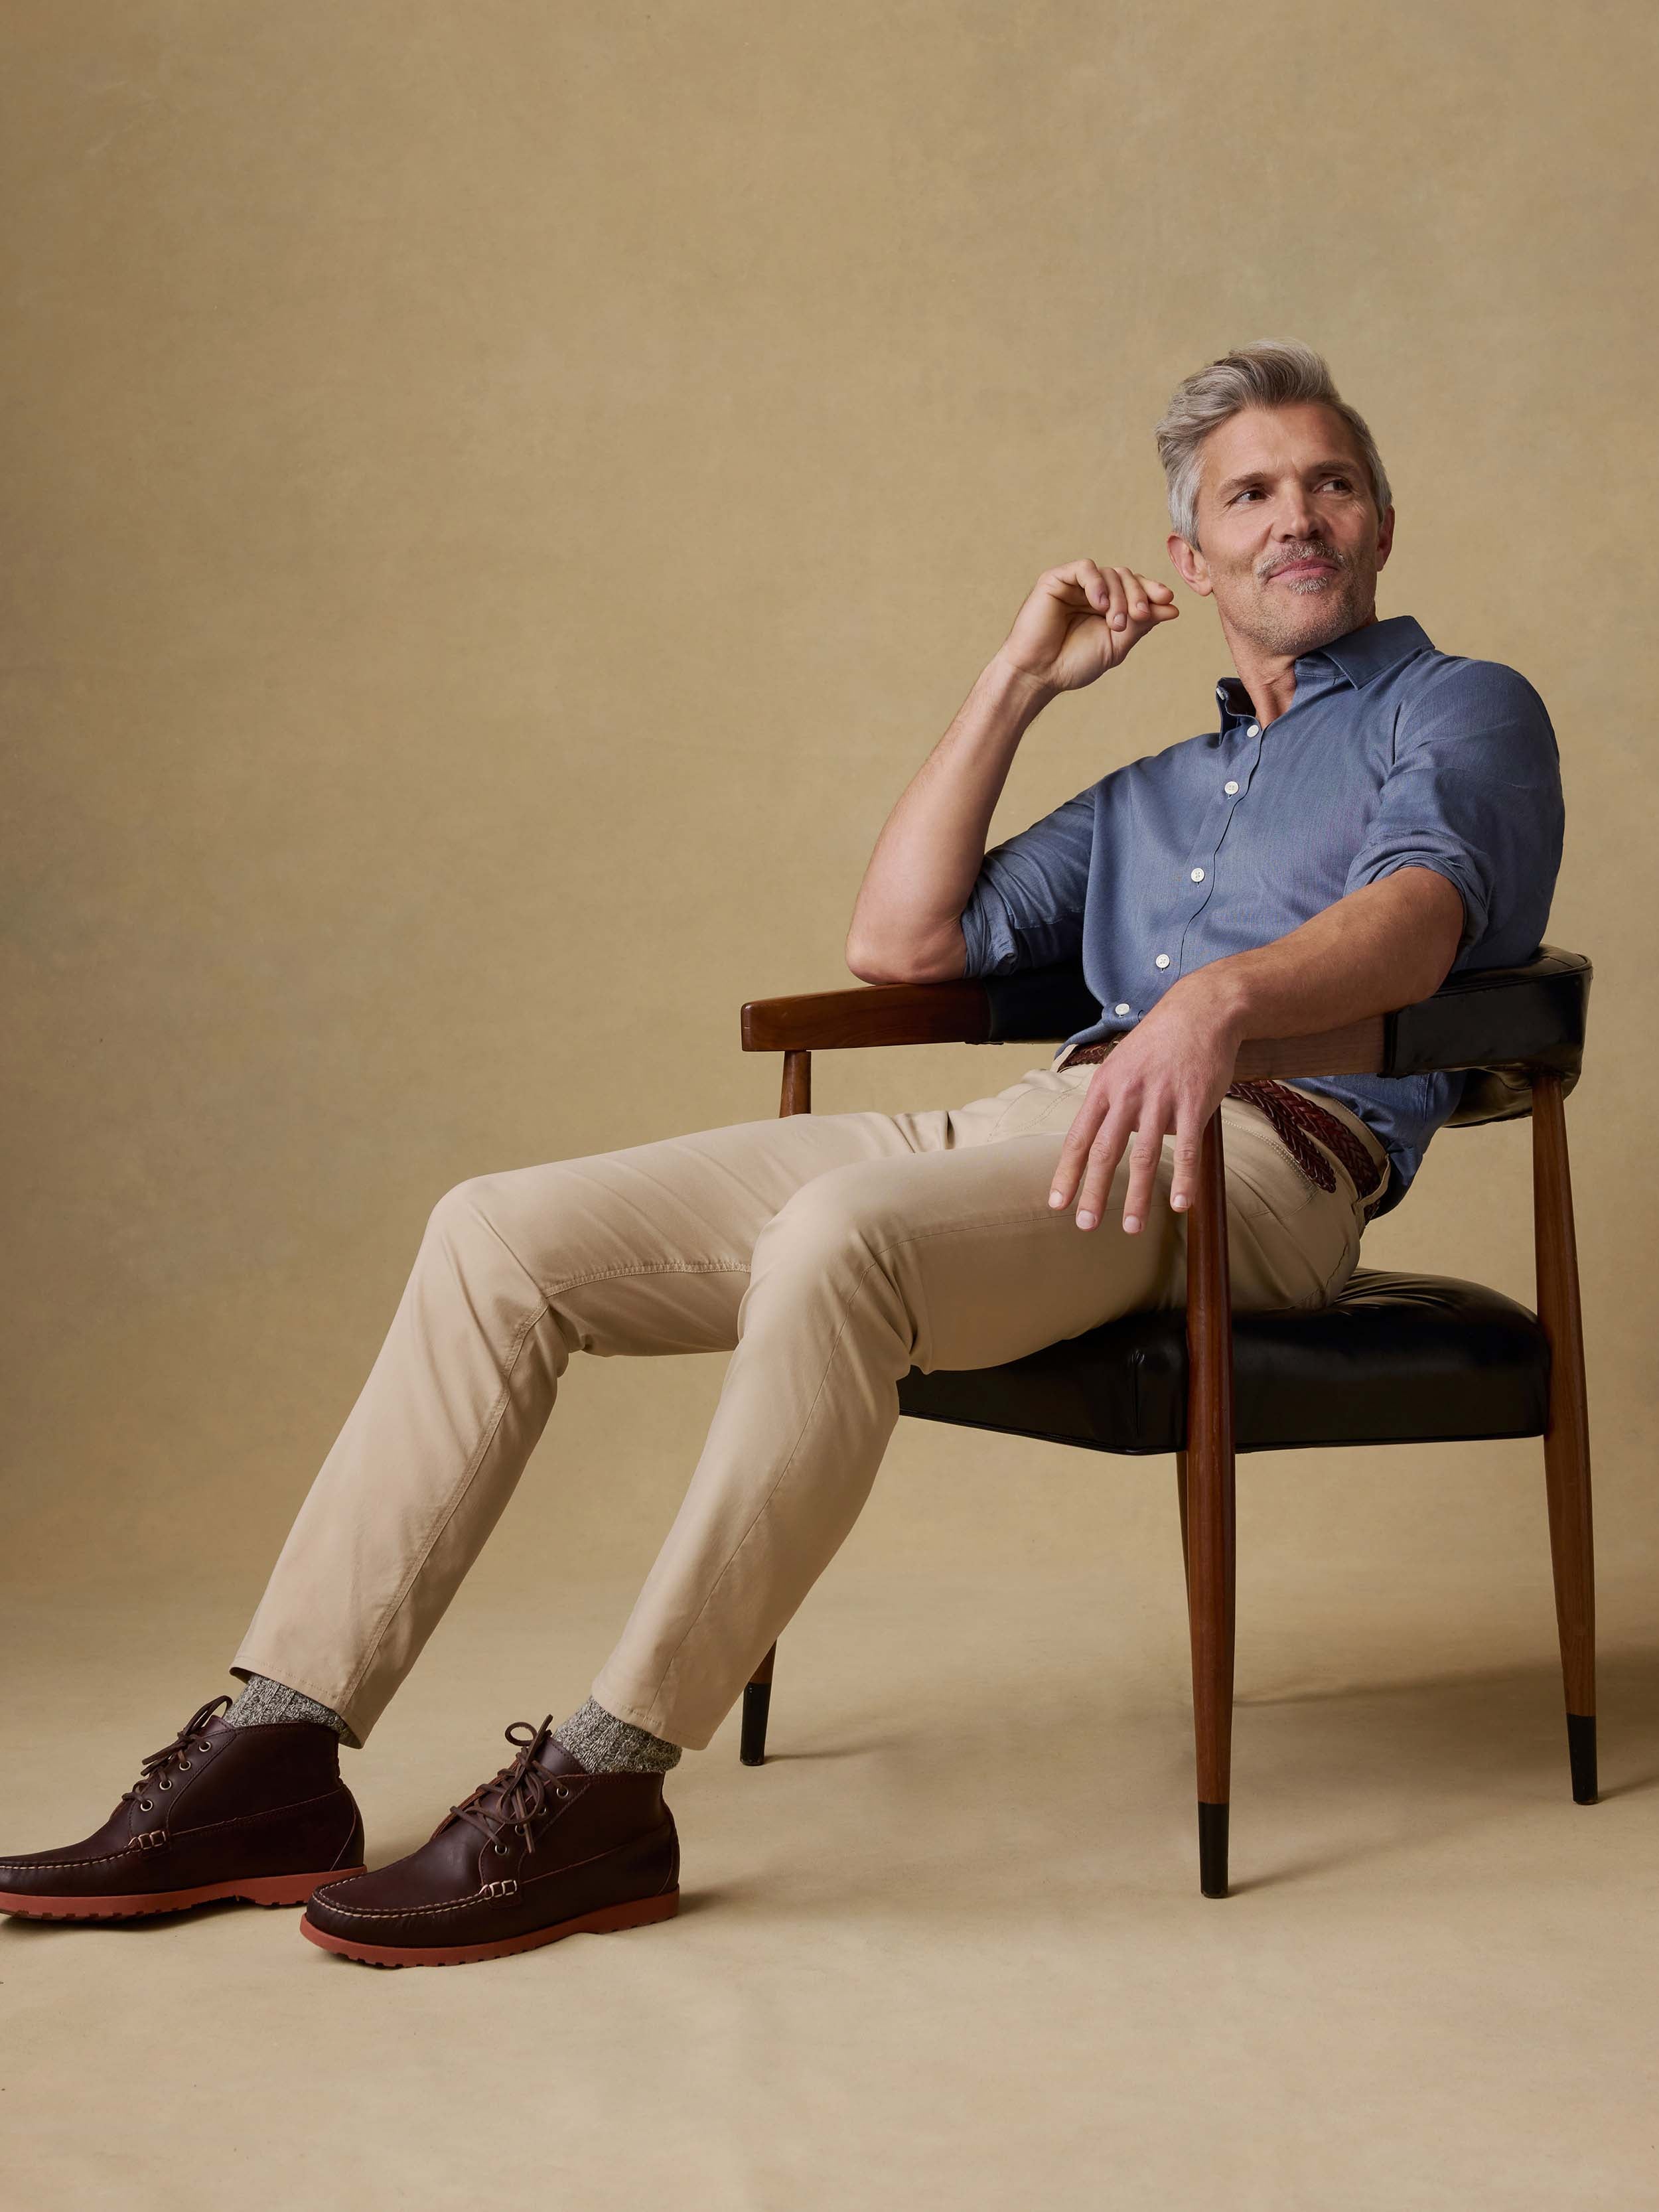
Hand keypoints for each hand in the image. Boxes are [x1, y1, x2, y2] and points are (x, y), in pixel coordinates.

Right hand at [995, 560, 1177, 696]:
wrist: (1039, 674)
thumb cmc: (1074, 664)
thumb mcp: (1117, 644)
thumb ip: (1142, 624)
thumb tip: (1173, 608)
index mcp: (1107, 607)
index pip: (1135, 588)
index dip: (1152, 590)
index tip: (1168, 600)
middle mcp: (1092, 593)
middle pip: (1126, 577)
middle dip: (1137, 595)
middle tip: (1140, 617)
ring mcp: (1074, 585)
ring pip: (1109, 573)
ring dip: (1119, 597)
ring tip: (1115, 623)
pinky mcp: (1056, 580)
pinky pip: (1085, 568)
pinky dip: (1097, 584)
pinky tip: (1099, 605)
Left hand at [1047, 978, 1241, 1231]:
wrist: (1200, 1011)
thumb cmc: (1158, 1042)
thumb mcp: (1121, 1065)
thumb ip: (1113, 1103)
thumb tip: (1112, 1141)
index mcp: (1104, 1088)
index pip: (1079, 1138)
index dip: (1067, 1173)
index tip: (1056, 1203)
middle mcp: (1128, 1095)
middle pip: (1105, 1152)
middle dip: (1094, 1193)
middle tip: (1085, 1226)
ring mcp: (1161, 1099)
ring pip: (1144, 1156)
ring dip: (1137, 1196)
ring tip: (1132, 1227)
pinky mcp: (1194, 1102)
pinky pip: (1187, 1148)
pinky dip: (1184, 1179)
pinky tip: (1180, 1205)